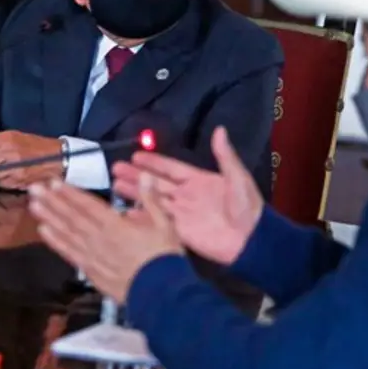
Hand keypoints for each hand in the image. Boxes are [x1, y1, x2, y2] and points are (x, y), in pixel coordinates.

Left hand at [0, 130, 62, 189]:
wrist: (59, 157)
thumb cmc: (36, 147)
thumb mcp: (15, 138)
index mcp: (6, 138)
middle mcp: (9, 151)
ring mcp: (14, 166)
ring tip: (7, 169)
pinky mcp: (19, 179)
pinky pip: (2, 183)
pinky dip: (5, 181)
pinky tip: (15, 175)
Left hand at [28, 181, 183, 303]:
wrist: (160, 293)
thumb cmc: (163, 258)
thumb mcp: (165, 224)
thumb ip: (151, 199)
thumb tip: (145, 177)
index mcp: (116, 225)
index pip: (88, 205)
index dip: (70, 193)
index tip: (55, 182)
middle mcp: (99, 238)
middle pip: (71, 217)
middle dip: (52, 201)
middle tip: (35, 189)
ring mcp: (92, 255)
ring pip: (66, 233)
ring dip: (49, 218)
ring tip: (34, 206)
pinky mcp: (91, 271)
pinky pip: (69, 253)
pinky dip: (56, 242)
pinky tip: (45, 232)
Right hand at [112, 126, 262, 265]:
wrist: (252, 239)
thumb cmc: (248, 206)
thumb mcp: (237, 177)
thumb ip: (225, 156)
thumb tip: (220, 130)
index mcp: (199, 180)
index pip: (171, 168)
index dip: (154, 162)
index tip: (136, 155)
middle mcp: (187, 195)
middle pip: (157, 183)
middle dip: (136, 176)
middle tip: (115, 168)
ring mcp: (182, 213)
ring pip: (154, 200)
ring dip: (136, 193)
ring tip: (115, 186)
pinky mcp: (180, 231)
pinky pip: (158, 222)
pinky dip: (143, 217)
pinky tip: (127, 213)